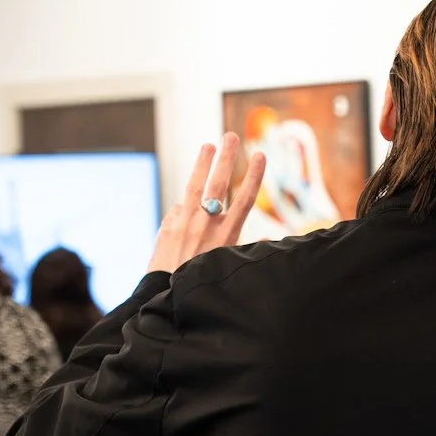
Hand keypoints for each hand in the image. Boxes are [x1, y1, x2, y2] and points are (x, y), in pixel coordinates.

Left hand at [148, 136, 267, 275]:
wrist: (167, 300)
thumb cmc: (202, 285)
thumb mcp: (229, 267)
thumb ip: (248, 249)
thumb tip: (269, 239)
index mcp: (226, 236)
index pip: (244, 199)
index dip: (254, 176)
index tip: (259, 155)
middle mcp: (206, 226)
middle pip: (219, 184)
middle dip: (226, 158)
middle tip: (231, 136)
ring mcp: (184, 224)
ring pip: (195, 187)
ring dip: (202, 164)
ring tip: (208, 146)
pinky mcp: (167, 228)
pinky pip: (178, 211)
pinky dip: (183, 209)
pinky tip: (185, 210)